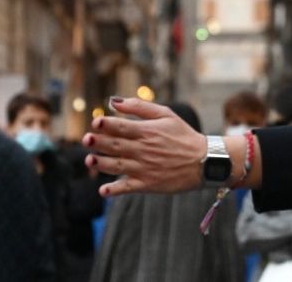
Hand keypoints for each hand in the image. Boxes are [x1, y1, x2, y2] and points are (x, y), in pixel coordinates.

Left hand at [82, 98, 206, 195]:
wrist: (205, 161)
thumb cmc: (183, 135)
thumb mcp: (166, 115)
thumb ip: (139, 107)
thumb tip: (113, 102)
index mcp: (148, 132)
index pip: (122, 127)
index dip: (107, 124)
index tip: (96, 122)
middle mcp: (144, 150)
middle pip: (116, 145)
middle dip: (99, 142)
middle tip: (86, 139)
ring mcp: (145, 168)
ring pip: (117, 166)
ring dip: (101, 164)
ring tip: (89, 160)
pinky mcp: (148, 184)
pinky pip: (127, 188)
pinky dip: (114, 190)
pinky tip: (103, 190)